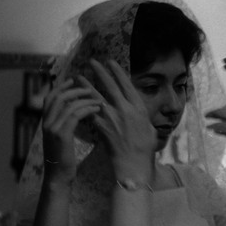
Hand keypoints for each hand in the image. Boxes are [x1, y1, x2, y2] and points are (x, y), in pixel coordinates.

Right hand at [41, 78, 102, 184]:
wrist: (58, 176)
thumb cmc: (63, 159)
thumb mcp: (60, 138)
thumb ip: (63, 124)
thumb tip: (72, 112)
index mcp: (45, 122)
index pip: (49, 97)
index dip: (60, 87)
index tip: (73, 80)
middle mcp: (46, 123)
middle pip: (58, 97)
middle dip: (74, 90)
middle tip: (88, 88)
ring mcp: (52, 128)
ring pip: (68, 105)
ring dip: (84, 99)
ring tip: (97, 99)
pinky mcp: (62, 135)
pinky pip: (75, 115)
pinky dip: (87, 109)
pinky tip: (96, 109)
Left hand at [88, 59, 156, 180]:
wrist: (133, 164)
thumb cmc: (145, 149)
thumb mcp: (149, 128)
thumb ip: (141, 116)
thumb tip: (138, 110)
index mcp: (138, 108)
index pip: (126, 85)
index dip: (118, 72)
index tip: (111, 62)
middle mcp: (125, 109)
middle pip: (111, 86)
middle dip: (101, 72)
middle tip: (92, 62)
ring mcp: (112, 118)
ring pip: (96, 97)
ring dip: (87, 86)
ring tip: (79, 76)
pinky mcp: (102, 127)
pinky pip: (90, 113)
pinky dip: (83, 106)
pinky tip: (76, 100)